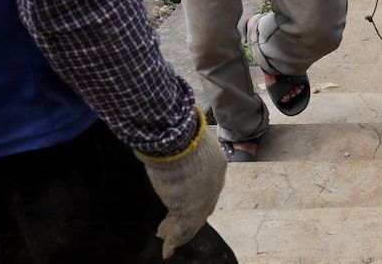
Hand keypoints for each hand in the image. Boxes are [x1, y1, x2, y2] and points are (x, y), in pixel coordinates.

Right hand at [135, 108, 227, 256]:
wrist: (178, 139)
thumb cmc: (179, 131)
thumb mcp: (187, 136)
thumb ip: (184, 142)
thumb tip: (172, 133)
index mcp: (217, 164)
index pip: (207, 184)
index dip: (195, 192)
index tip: (183, 195)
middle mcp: (214, 184)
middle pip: (201, 205)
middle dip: (186, 212)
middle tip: (171, 222)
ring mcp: (203, 199)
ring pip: (190, 220)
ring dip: (175, 230)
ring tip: (163, 235)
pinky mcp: (189, 210)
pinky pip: (181, 230)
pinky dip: (173, 241)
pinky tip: (167, 250)